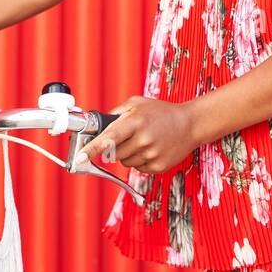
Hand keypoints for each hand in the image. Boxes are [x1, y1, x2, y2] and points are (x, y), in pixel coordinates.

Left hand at [74, 95, 196, 174]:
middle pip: (113, 153)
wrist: (190, 124)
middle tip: (128, 136)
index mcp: (136, 121)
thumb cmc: (162, 112)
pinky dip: (140, 160)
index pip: (109, 138)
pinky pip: (137, 168)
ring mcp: (152, 154)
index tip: (81, 157)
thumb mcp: (138, 103)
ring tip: (143, 141)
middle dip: (114, 146)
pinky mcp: (158, 166)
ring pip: (124, 162)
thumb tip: (98, 125)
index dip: (92, 149)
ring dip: (128, 153)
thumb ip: (116, 113)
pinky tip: (151, 148)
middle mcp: (144, 139)